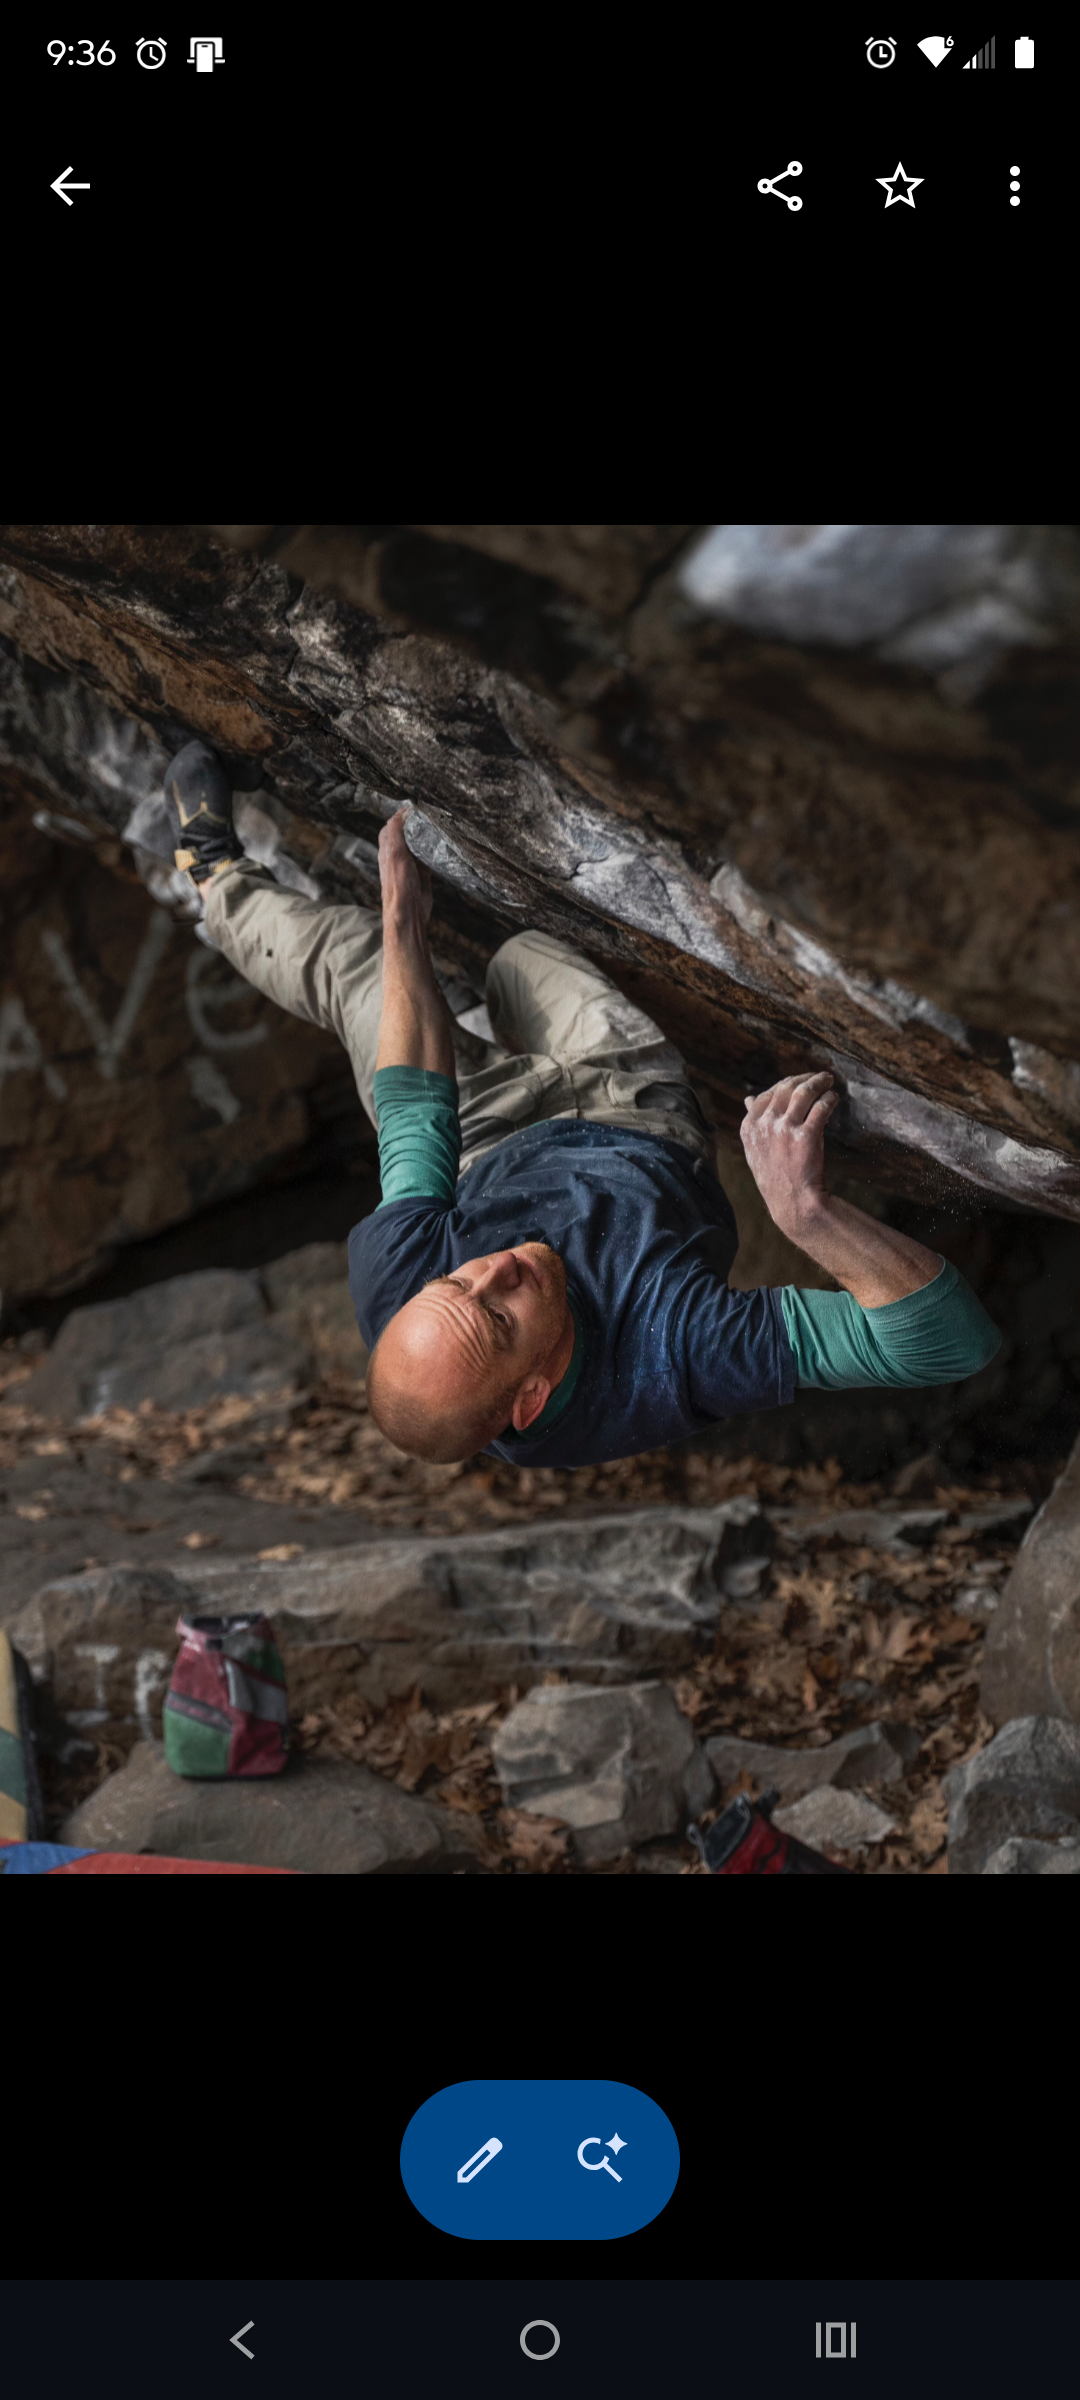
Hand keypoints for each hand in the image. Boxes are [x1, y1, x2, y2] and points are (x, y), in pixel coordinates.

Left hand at [379, 806, 432, 928]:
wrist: (408, 912)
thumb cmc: (398, 885)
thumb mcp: (395, 853)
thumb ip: (396, 832)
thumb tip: (402, 812)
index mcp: (387, 847)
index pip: (394, 823)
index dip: (405, 814)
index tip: (419, 807)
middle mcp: (397, 854)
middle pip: (408, 832)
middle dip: (418, 823)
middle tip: (432, 815)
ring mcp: (410, 863)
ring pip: (419, 843)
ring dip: (427, 836)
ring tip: (439, 826)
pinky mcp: (422, 873)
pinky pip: (429, 857)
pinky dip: (435, 850)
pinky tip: (443, 846)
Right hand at [740, 1069, 838, 1234]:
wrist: (792, 1202)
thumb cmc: (775, 1177)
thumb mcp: (755, 1150)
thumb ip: (753, 1122)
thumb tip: (747, 1099)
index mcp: (750, 1127)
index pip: (766, 1094)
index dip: (784, 1084)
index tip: (798, 1081)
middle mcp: (765, 1125)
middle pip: (786, 1089)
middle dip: (804, 1078)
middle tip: (818, 1077)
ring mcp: (785, 1129)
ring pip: (803, 1092)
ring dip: (818, 1082)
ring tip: (828, 1080)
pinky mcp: (806, 1136)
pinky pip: (821, 1107)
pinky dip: (829, 1099)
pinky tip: (834, 1099)